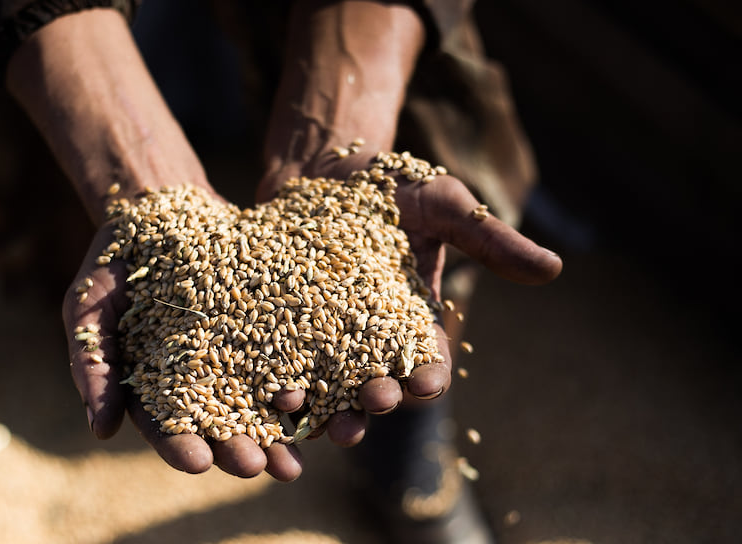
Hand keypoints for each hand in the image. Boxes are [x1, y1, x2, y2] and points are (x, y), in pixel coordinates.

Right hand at [64, 217, 306, 482]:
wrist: (159, 207)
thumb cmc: (112, 264)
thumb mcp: (89, 308)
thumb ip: (91, 364)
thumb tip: (101, 432)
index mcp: (153, 387)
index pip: (164, 426)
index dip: (178, 446)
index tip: (195, 463)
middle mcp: (198, 380)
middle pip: (218, 424)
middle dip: (236, 449)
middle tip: (255, 468)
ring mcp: (234, 354)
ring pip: (258, 402)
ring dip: (276, 434)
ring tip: (293, 463)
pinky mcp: (265, 327)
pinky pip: (286, 358)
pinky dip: (301, 383)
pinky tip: (320, 405)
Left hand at [257, 146, 562, 444]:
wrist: (323, 165)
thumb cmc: (391, 184)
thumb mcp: (444, 203)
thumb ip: (489, 239)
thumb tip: (554, 268)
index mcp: (413, 320)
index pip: (427, 362)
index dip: (426, 377)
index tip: (422, 383)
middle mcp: (367, 339)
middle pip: (374, 385)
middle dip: (374, 400)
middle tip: (369, 405)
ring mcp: (320, 335)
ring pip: (323, 386)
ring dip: (320, 407)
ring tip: (309, 417)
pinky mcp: (278, 325)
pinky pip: (277, 361)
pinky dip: (274, 380)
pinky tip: (267, 393)